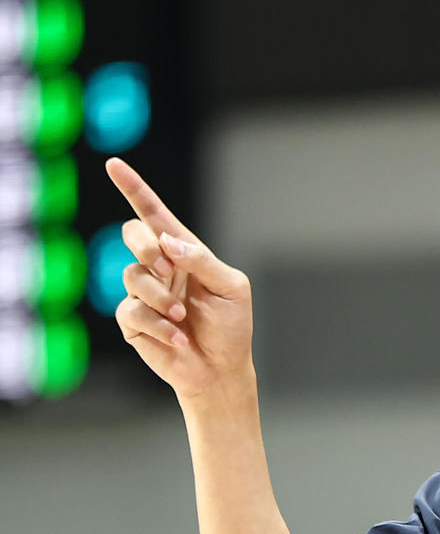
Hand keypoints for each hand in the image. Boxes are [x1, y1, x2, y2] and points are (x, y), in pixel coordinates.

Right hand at [107, 158, 254, 400]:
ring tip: (182, 318)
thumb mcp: (231, 290)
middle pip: (133, 235)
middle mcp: (160, 268)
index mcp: (185, 253)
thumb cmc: (231, 328)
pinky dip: (157, 324)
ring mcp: (143, 292)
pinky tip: (177, 337)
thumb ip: (204, 262)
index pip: (156, 215)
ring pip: (131, 275)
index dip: (134, 189)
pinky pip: (131, 310)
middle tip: (167, 269)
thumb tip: (170, 243)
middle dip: (147, 249)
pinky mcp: (132, 320)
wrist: (220, 369)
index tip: (114, 164)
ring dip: (160, 297)